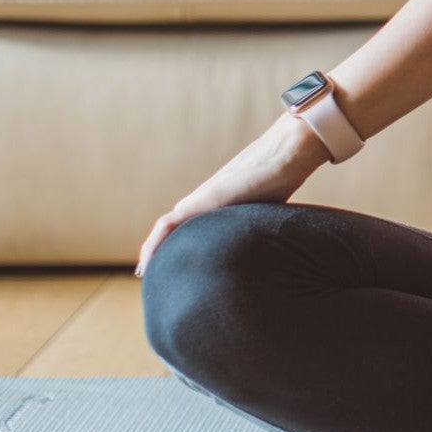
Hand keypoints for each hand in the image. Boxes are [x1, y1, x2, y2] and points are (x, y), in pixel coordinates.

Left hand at [134, 114, 330, 277]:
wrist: (286, 155)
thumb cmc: (285, 177)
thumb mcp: (270, 211)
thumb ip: (263, 226)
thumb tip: (279, 248)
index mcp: (222, 206)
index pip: (193, 230)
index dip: (183, 248)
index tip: (180, 268)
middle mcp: (206, 203)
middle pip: (175, 231)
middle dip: (165, 253)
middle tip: (157, 276)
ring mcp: (201, 201)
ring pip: (167, 229)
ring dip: (155, 250)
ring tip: (145, 272)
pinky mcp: (199, 202)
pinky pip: (166, 225)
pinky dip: (154, 243)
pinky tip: (147, 262)